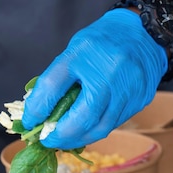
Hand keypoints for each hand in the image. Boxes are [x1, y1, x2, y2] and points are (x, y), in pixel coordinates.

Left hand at [22, 8, 166, 149]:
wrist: (143, 31)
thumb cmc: (102, 41)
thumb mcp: (74, 50)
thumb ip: (57, 79)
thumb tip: (39, 110)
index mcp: (84, 53)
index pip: (52, 86)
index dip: (37, 108)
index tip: (29, 122)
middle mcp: (109, 72)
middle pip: (82, 117)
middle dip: (61, 136)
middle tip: (47, 141)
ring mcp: (128, 88)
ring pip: (101, 127)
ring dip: (79, 139)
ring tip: (65, 141)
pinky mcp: (140, 99)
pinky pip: (114, 123)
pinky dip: (96, 130)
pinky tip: (85, 131)